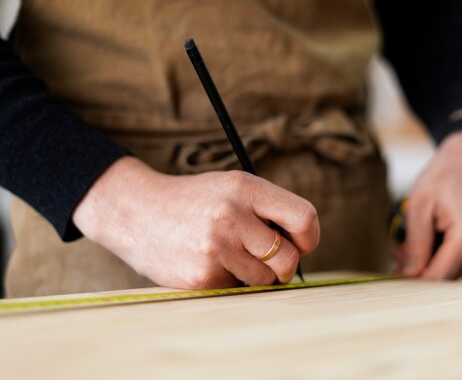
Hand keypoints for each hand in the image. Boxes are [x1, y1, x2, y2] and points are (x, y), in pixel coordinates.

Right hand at [73, 157, 319, 288]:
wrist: (135, 212)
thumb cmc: (194, 203)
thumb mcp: (231, 189)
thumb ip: (268, 210)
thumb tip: (305, 248)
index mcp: (245, 187)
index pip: (304, 217)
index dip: (309, 238)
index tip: (302, 244)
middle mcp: (232, 215)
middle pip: (289, 258)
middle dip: (284, 266)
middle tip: (269, 261)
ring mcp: (216, 247)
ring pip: (265, 279)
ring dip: (254, 275)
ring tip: (228, 255)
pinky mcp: (202, 276)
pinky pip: (236, 289)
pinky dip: (228, 281)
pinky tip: (206, 263)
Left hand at [396, 132, 461, 278]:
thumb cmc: (445, 174)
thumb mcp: (419, 205)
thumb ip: (415, 245)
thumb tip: (408, 276)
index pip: (440, 276)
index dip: (415, 280)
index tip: (394, 276)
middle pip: (451, 276)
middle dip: (423, 267)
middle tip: (399, 251)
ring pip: (460, 270)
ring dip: (437, 261)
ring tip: (422, 236)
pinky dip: (453, 254)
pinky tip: (443, 235)